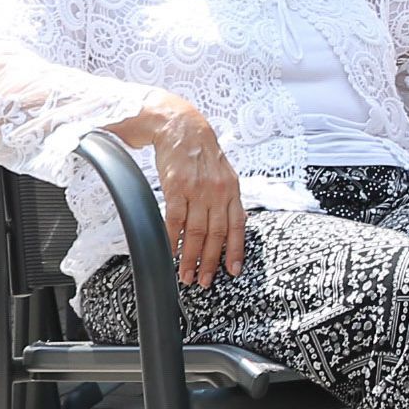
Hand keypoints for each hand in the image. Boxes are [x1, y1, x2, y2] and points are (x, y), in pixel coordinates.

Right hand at [139, 96, 245, 285]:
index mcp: (231, 189)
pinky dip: (172, 239)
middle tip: (205, 281)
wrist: (181, 126)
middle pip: (216, 234)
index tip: (233, 271)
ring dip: (191, 257)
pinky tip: (171, 252)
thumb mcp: (223, 172)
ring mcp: (197, 189)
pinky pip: (175, 220)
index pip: (237, 225)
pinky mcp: (176, 187)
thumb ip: (227, 198)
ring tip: (186, 274)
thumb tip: (232, 224)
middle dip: (210, 262)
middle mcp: (217, 191)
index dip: (236, 250)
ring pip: (196, 232)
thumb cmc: (201, 151)